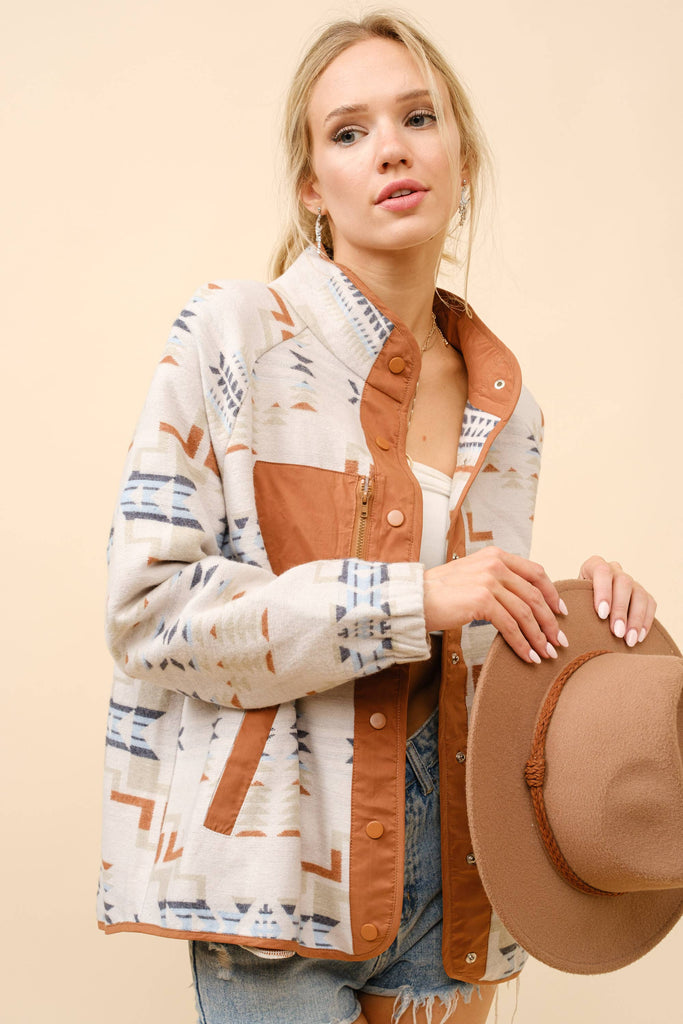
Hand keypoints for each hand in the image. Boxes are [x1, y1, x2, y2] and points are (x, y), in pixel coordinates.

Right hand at [423, 547, 567, 663]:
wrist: (415, 598)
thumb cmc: (441, 592)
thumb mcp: (473, 575)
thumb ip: (498, 580)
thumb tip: (523, 602)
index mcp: (496, 555)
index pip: (536, 572)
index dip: (552, 594)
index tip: (561, 612)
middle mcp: (495, 564)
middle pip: (535, 595)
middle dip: (550, 621)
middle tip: (559, 641)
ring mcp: (488, 581)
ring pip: (525, 613)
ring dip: (539, 637)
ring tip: (546, 654)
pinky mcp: (481, 600)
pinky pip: (510, 626)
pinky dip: (522, 643)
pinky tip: (527, 656)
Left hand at [578, 555, 656, 645]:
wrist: (587, 610)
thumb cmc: (575, 605)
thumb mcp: (570, 599)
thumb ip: (570, 603)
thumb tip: (562, 618)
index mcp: (594, 566)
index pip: (602, 571)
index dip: (603, 591)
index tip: (601, 614)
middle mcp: (615, 570)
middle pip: (624, 583)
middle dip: (620, 609)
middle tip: (617, 632)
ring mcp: (631, 581)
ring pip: (639, 594)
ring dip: (635, 618)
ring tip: (629, 640)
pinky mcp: (643, 594)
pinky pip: (650, 604)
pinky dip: (646, 621)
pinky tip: (639, 637)